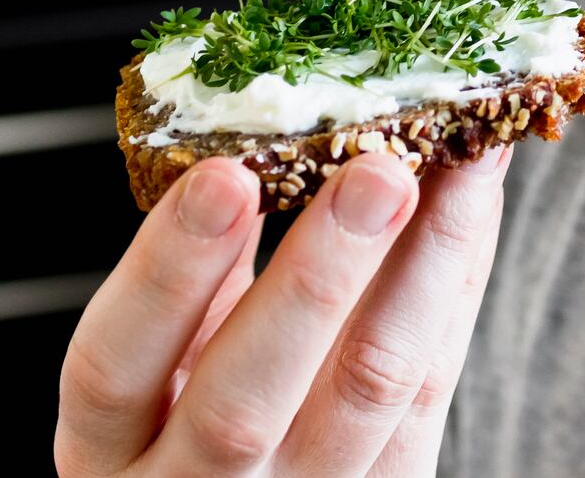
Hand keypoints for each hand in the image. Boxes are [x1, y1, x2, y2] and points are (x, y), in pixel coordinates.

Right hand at [55, 145, 508, 476]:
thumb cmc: (182, 419)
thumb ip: (194, 279)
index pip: (116, 367)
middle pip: (246, 400)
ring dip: (426, 263)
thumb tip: (256, 138)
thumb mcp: (154, 363)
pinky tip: (476, 202)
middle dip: (317, 276)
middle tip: (379, 171)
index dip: (168, 272)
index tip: (222, 176)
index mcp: (109, 449)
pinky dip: (456, 281)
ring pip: (370, 391)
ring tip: (462, 162)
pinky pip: (431, 386)